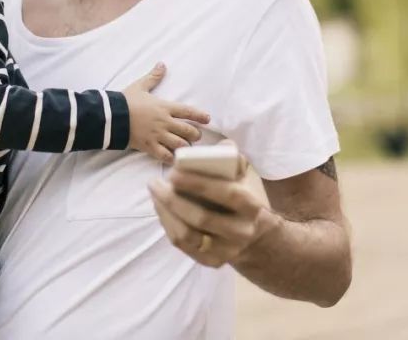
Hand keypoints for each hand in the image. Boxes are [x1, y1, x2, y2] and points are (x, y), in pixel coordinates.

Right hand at [123, 62, 209, 163]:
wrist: (111, 116)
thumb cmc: (126, 100)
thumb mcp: (140, 86)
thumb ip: (153, 77)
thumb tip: (162, 64)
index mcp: (164, 107)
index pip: (188, 111)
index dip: (200, 115)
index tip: (207, 119)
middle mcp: (164, 122)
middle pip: (188, 130)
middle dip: (195, 134)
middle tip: (195, 135)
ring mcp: (158, 136)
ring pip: (180, 144)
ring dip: (185, 146)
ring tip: (186, 147)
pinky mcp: (149, 147)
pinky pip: (166, 156)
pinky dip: (172, 158)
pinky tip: (174, 158)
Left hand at [149, 142, 268, 267]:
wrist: (252, 234)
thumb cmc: (242, 195)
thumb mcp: (245, 175)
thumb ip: (232, 158)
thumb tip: (220, 146)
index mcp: (252, 206)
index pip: (227, 194)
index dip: (199, 183)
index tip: (174, 172)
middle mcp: (241, 232)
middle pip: (202, 218)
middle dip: (173, 199)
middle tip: (155, 182)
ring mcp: (226, 250)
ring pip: (187, 234)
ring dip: (165, 211)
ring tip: (155, 192)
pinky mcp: (211, 261)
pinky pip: (182, 244)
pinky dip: (167, 224)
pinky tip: (160, 207)